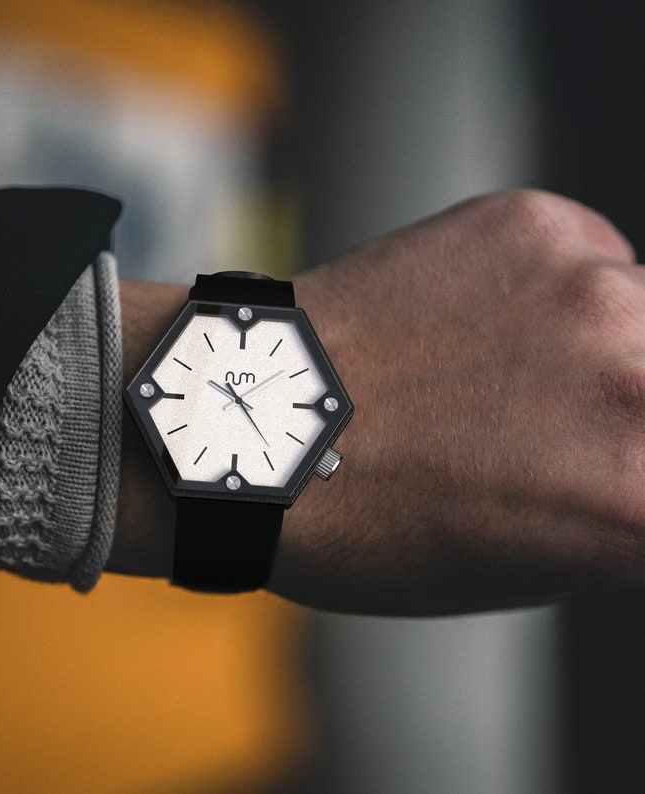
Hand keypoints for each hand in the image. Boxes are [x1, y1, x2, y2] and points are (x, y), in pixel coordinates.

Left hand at [114, 190, 644, 616]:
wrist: (251, 419)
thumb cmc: (365, 522)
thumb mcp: (523, 567)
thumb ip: (620, 513)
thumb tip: (636, 467)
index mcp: (636, 496)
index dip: (638, 484)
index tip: (617, 475)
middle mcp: (634, 374)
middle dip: (636, 412)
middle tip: (573, 426)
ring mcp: (585, 284)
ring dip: (607, 347)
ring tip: (516, 375)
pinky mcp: (532, 222)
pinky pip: (592, 255)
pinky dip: (558, 292)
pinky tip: (481, 321)